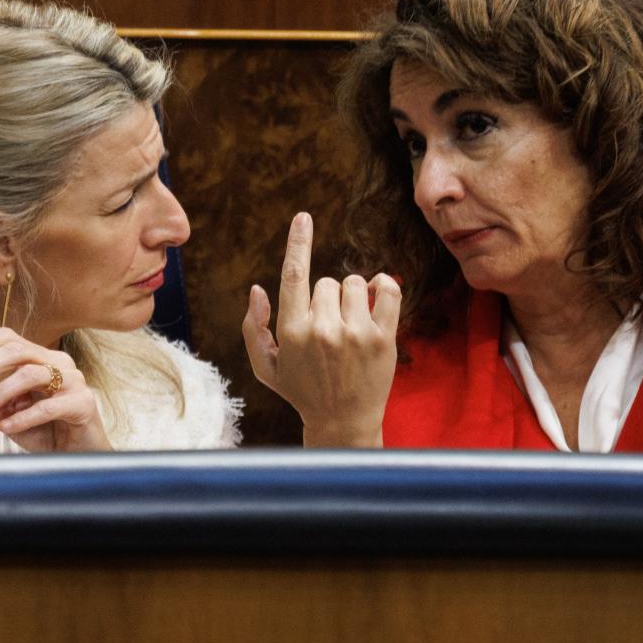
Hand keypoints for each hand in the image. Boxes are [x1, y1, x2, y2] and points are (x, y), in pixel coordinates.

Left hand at [0, 327, 110, 452]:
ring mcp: (74, 381)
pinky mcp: (83, 403)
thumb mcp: (10, 413)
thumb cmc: (44, 431)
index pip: (11, 339)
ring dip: (0, 391)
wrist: (76, 456)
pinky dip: (23, 417)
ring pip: (32, 375)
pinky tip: (5, 427)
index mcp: (42, 359)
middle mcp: (59, 364)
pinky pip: (48, 407)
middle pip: (19, 351)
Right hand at [242, 212, 400, 446]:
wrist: (342, 423)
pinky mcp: (383, 339)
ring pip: (354, 284)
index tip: (304, 218)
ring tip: (349, 321)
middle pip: (326, 282)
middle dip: (326, 297)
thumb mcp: (266, 366)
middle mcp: (323, 330)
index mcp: (292, 332)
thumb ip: (254, 328)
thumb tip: (258, 289)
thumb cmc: (301, 392)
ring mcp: (355, 334)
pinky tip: (376, 292)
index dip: (299, 243)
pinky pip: (388, 290)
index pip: (294, 275)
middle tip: (327, 326)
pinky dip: (383, 284)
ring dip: (352, 295)